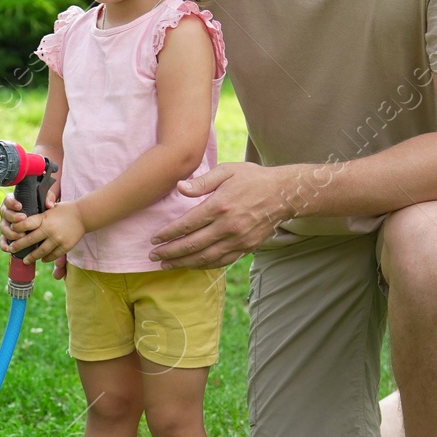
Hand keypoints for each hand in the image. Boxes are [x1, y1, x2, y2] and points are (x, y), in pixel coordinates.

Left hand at [3, 201, 85, 265]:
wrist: (84, 215)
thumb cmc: (64, 210)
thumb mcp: (50, 208)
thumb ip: (38, 216)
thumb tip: (23, 223)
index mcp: (44, 218)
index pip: (26, 224)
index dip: (16, 228)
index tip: (11, 231)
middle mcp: (49, 229)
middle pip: (29, 240)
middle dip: (18, 246)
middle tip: (11, 249)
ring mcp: (57, 239)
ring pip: (40, 251)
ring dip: (31, 257)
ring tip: (25, 260)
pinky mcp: (65, 247)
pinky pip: (53, 255)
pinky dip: (46, 258)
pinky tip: (42, 259)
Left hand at [149, 162, 291, 267]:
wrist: (283, 194)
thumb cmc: (252, 178)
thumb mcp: (226, 171)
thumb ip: (201, 181)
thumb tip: (179, 188)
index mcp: (219, 206)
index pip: (186, 225)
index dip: (168, 233)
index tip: (154, 239)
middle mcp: (227, 226)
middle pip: (192, 245)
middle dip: (169, 252)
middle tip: (153, 256)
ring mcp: (238, 240)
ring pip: (205, 257)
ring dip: (183, 263)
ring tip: (167, 264)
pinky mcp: (246, 247)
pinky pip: (221, 261)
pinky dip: (204, 265)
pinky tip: (191, 265)